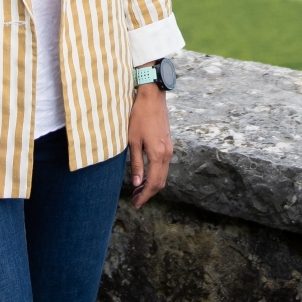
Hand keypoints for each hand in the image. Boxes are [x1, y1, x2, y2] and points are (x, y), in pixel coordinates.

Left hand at [127, 84, 171, 207]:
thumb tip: (137, 184)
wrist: (152, 98)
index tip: (135, 204)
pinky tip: (145, 175)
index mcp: (158, 155)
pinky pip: (164, 166)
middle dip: (148, 193)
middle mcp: (167, 154)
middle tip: (135, 200)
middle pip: (161, 182)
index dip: (144, 196)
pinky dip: (155, 175)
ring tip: (138, 190)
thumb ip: (136, 163)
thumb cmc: (139, 117)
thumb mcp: (133, 141)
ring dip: (152, 185)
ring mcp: (169, 149)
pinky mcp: (168, 144)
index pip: (153, 183)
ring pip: (163, 175)